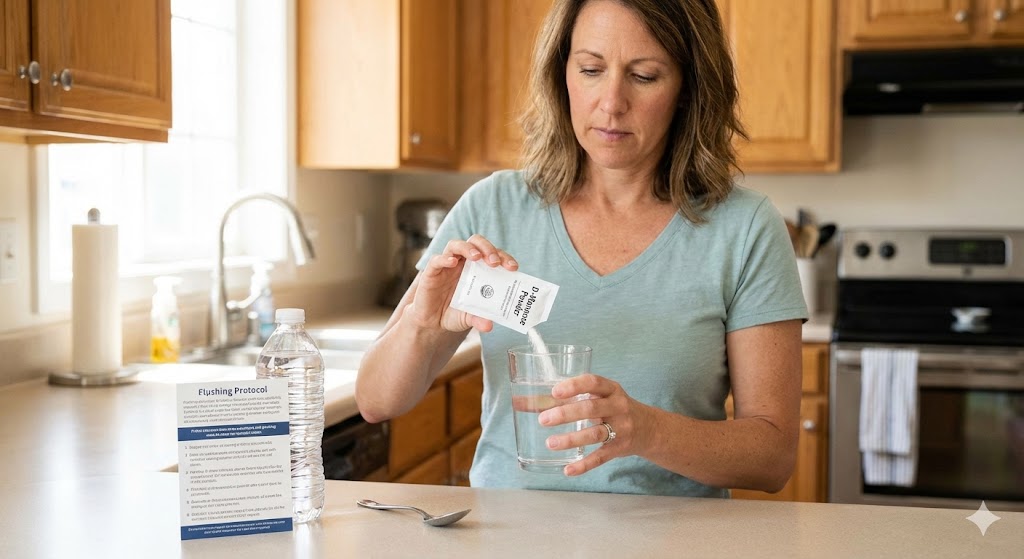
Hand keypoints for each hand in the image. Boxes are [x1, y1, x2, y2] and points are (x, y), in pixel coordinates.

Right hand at [405, 234, 517, 332]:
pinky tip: (452, 263)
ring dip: (468, 248)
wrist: (432, 322)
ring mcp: (447, 265)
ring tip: (477, 257)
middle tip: (495, 262)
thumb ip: (479, 319)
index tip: (513, 268)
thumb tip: (489, 325)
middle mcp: (463, 263)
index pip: (492, 255)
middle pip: (476, 243)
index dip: (504, 258)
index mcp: (478, 269)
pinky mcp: (432, 272)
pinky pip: (436, 260)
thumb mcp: (470, 317)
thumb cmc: (454, 313)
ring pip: (456, 245)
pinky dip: (445, 258)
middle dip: (488, 248)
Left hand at [537, 374, 652, 476]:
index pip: (593, 382)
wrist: (650, 428)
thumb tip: (521, 402)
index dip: (574, 386)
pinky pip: (601, 457)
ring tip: (550, 443)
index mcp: (611, 389)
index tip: (555, 391)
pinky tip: (568, 470)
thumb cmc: (613, 408)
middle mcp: (618, 406)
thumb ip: (563, 399)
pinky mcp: (620, 448)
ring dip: (572, 439)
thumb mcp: (597, 397)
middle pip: (591, 408)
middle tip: (543, 420)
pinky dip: (584, 464)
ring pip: (595, 433)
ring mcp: (621, 428)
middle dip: (566, 414)